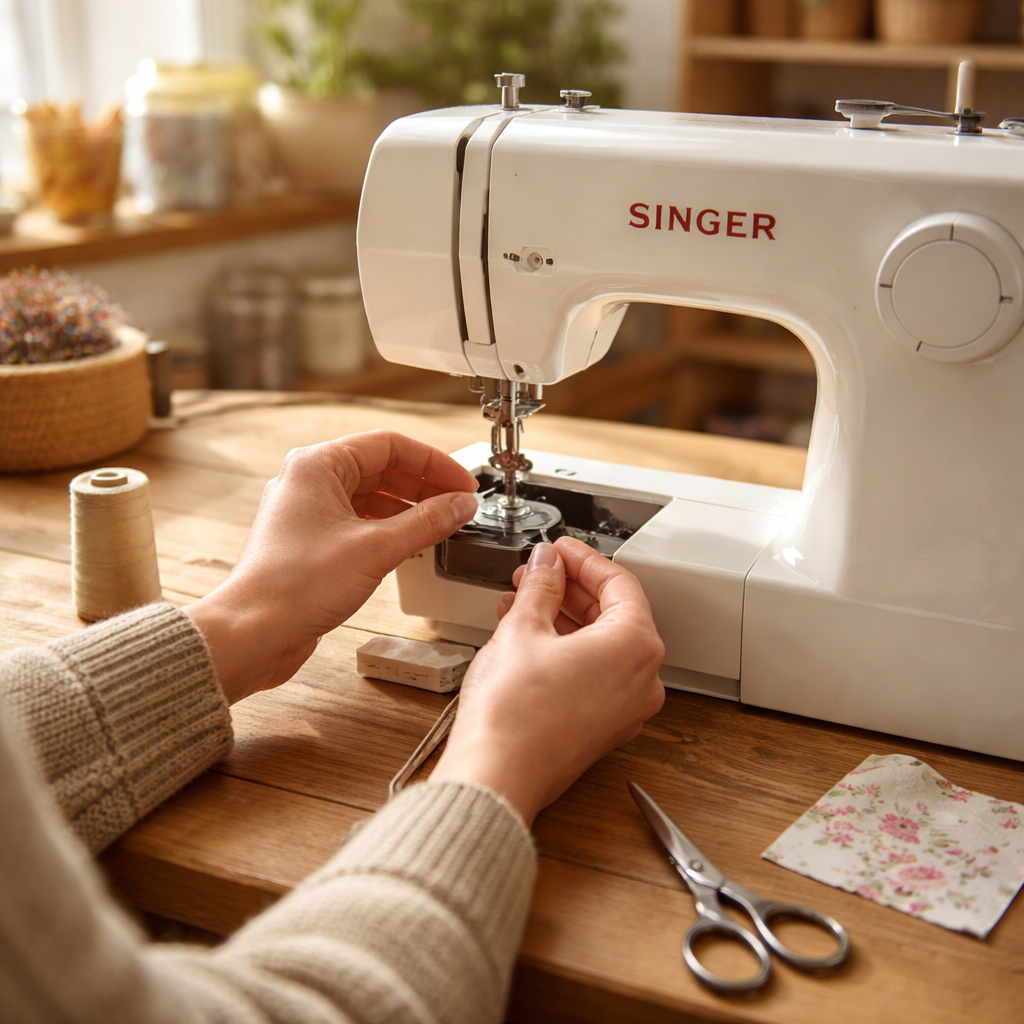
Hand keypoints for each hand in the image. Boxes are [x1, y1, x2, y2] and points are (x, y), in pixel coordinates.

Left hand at [186, 431, 478, 703]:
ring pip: (371, 497)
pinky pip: (360, 522)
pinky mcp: (311, 542)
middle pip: (382, 469)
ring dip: (409, 509)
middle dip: (424, 487)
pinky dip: (389, 529)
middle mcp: (309, 482)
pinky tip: (412, 544)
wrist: (253, 634)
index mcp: (317, 466)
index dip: (433, 463)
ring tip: (443, 524)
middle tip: (459, 504)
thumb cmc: (292, 588)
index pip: (390, 445)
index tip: (462, 483)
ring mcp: (308, 512)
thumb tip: (460, 505)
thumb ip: (426, 523)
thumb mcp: (376, 549)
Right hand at [429, 537, 664, 824]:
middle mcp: (642, 681)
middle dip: (570, 589)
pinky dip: (565, 650)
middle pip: (613, 614)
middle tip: (537, 572)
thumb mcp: (523, 628)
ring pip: (600, 646)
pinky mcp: (601, 728)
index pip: (619, 583)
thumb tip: (546, 566)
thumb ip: (540, 586)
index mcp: (636, 647)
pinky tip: (527, 636)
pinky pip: (592, 674)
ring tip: (523, 601)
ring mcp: (624, 709)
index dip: (584, 559)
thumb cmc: (514, 715)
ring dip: (563, 618)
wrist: (496, 776)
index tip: (561, 549)